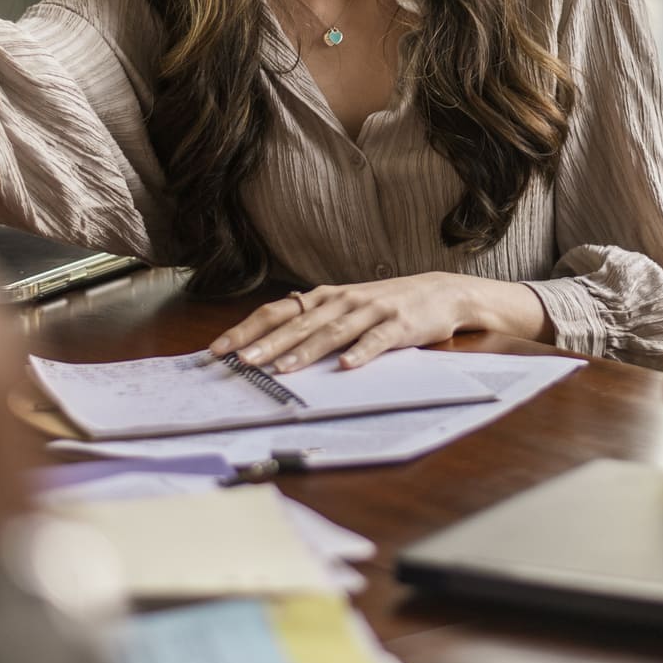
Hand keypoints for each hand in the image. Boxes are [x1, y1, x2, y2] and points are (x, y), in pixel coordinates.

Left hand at [209, 273, 547, 370]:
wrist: (443, 293)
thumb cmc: (388, 305)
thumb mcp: (346, 308)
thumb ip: (314, 322)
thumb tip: (270, 341)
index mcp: (326, 297)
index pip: (278, 312)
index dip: (247, 329)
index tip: (219, 349)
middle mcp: (344, 300)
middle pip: (299, 322)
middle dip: (268, 343)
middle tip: (241, 361)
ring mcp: (372, 311)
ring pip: (333, 332)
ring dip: (306, 351)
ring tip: (283, 369)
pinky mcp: (400, 326)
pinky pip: (377, 341)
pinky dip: (361, 353)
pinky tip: (346, 367)